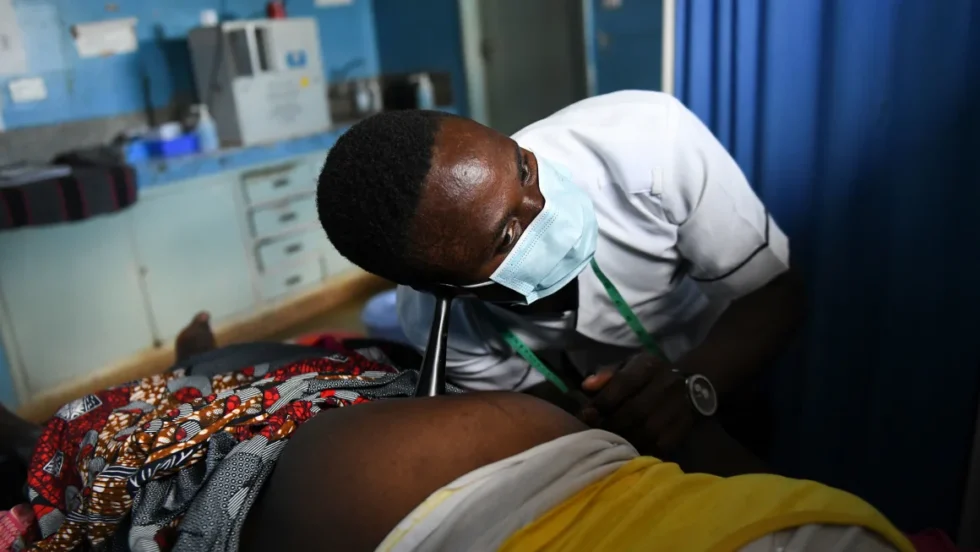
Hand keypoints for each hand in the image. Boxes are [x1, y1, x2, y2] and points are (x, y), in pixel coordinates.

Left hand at [579, 352, 694, 453]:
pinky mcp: (683, 428)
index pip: (624, 382)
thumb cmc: (646, 378)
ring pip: (648, 430)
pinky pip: (660, 444)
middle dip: (610, 423)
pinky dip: (641, 448)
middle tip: (593, 432)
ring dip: (624, 439)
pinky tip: (627, 450)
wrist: (690, 386)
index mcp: (649, 365)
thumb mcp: (626, 366)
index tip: (586, 412)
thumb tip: (586, 387)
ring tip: (607, 443)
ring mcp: (679, 407)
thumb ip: (606, 375)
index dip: (603, 400)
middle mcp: (668, 384)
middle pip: (635, 410)